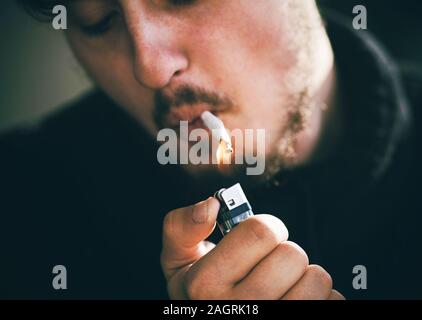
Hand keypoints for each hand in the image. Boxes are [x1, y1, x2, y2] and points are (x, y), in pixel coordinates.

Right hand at [161, 197, 343, 299]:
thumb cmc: (203, 294)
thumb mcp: (178, 261)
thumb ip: (182, 227)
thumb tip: (210, 206)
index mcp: (206, 284)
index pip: (262, 231)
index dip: (267, 227)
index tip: (261, 239)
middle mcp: (241, 309)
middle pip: (292, 254)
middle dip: (284, 254)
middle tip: (268, 267)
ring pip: (316, 280)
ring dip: (304, 277)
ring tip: (282, 286)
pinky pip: (332, 301)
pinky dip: (320, 298)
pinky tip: (294, 301)